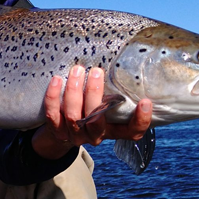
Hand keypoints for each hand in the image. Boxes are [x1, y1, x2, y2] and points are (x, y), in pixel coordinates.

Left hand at [31, 66, 152, 159]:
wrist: (61, 132)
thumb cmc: (91, 110)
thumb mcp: (107, 105)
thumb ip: (115, 93)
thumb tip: (127, 63)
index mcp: (113, 130)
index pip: (132, 132)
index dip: (141, 121)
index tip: (146, 102)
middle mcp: (95, 135)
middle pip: (96, 120)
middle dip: (94, 94)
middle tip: (96, 71)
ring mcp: (75, 135)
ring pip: (74, 116)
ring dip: (74, 91)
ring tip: (77, 70)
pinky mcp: (56, 131)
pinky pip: (53, 115)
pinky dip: (53, 97)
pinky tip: (56, 80)